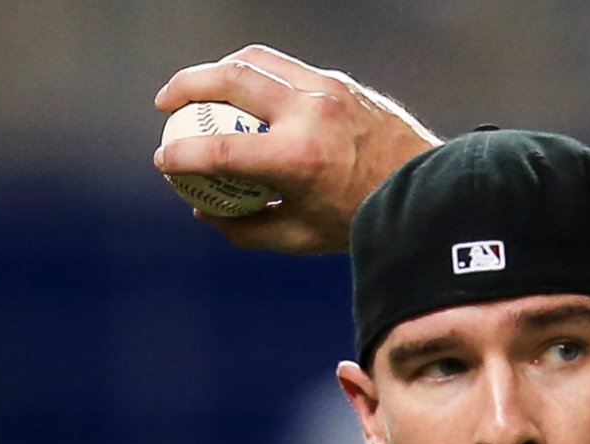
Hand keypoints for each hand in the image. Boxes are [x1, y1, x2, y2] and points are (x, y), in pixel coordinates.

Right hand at [154, 47, 439, 254]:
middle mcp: (310, 114)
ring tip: (198, 89)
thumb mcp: (303, 237)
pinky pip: (284, 69)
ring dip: (217, 69)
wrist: (426, 192)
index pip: (221, 151)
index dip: (182, 156)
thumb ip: (247, 227)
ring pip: (255, 60)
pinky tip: (244, 93)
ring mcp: (327, 90)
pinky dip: (255, 75)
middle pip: (229, 79)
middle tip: (165, 105)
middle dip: (186, 86)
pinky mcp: (339, 81)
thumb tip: (203, 210)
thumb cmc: (364, 222)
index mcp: (299, 158)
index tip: (163, 160)